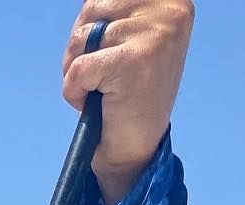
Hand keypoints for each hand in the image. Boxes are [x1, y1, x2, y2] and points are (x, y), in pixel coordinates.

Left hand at [62, 1, 194, 204]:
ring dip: (78, 69)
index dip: (96, 23)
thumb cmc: (128, 95)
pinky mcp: (133, 62)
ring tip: (103, 89)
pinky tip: (96, 103)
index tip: (110, 51)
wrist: (135, 149)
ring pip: (82, 37)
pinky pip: (77, 68)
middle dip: (83, 46)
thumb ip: (118, 9)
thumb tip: (92, 1)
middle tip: (103, 76)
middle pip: (92, 7)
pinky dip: (74, 91)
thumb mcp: (131, 37)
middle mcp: (170, 10)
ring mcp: (155, 34)